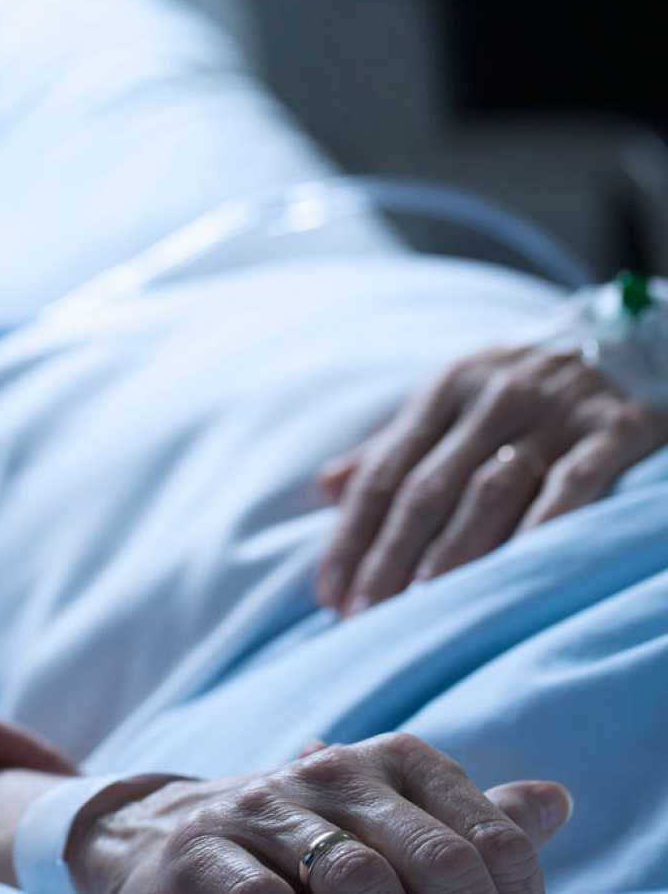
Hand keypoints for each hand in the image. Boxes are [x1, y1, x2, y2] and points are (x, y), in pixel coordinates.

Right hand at [67, 733, 572, 893]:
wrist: (154, 836)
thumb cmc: (290, 840)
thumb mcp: (376, 816)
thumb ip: (461, 818)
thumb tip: (555, 802)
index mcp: (385, 761)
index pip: (486, 838)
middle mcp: (327, 773)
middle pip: (434, 860)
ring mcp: (260, 810)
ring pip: (357, 877)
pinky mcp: (200, 855)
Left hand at [318, 345, 667, 615]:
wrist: (639, 346)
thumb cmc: (529, 392)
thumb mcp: (459, 401)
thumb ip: (397, 445)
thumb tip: (326, 488)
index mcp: (446, 390)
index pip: (384, 473)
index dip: (352, 535)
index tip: (328, 592)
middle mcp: (494, 395)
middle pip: (426, 489)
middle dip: (389, 557)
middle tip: (365, 616)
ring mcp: (556, 412)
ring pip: (489, 491)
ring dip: (451, 554)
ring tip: (424, 607)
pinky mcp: (617, 428)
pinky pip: (574, 484)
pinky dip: (541, 529)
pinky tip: (515, 571)